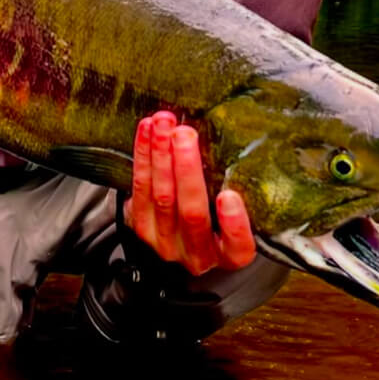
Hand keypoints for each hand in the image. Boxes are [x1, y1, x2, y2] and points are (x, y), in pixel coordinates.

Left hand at [125, 110, 255, 275]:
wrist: (175, 243)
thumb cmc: (216, 219)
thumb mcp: (234, 217)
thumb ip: (238, 192)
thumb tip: (238, 141)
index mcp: (229, 255)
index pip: (237, 246)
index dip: (234, 224)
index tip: (230, 196)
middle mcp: (197, 254)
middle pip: (192, 213)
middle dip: (187, 169)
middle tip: (185, 135)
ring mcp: (165, 242)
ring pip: (162, 195)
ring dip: (161, 153)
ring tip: (164, 124)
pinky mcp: (140, 225)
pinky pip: (140, 186)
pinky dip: (143, 154)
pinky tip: (147, 130)